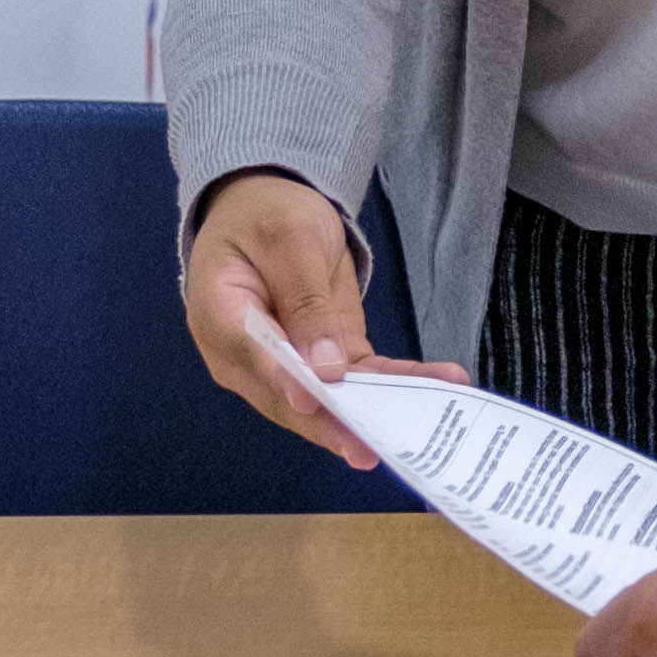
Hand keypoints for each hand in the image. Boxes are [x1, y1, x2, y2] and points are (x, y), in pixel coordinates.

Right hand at [181, 171, 439, 461]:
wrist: (269, 209)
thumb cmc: (267, 214)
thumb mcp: (289, 238)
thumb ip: (304, 300)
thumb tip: (325, 368)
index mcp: (220, 315)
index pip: (253, 356)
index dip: (284, 382)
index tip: (313, 402)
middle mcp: (247, 357)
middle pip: (288, 398)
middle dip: (334, 424)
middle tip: (372, 448)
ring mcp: (285, 365)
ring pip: (327, 401)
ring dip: (374, 414)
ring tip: (420, 429)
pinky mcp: (322, 362)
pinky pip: (356, 382)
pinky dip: (393, 387)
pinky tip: (436, 386)